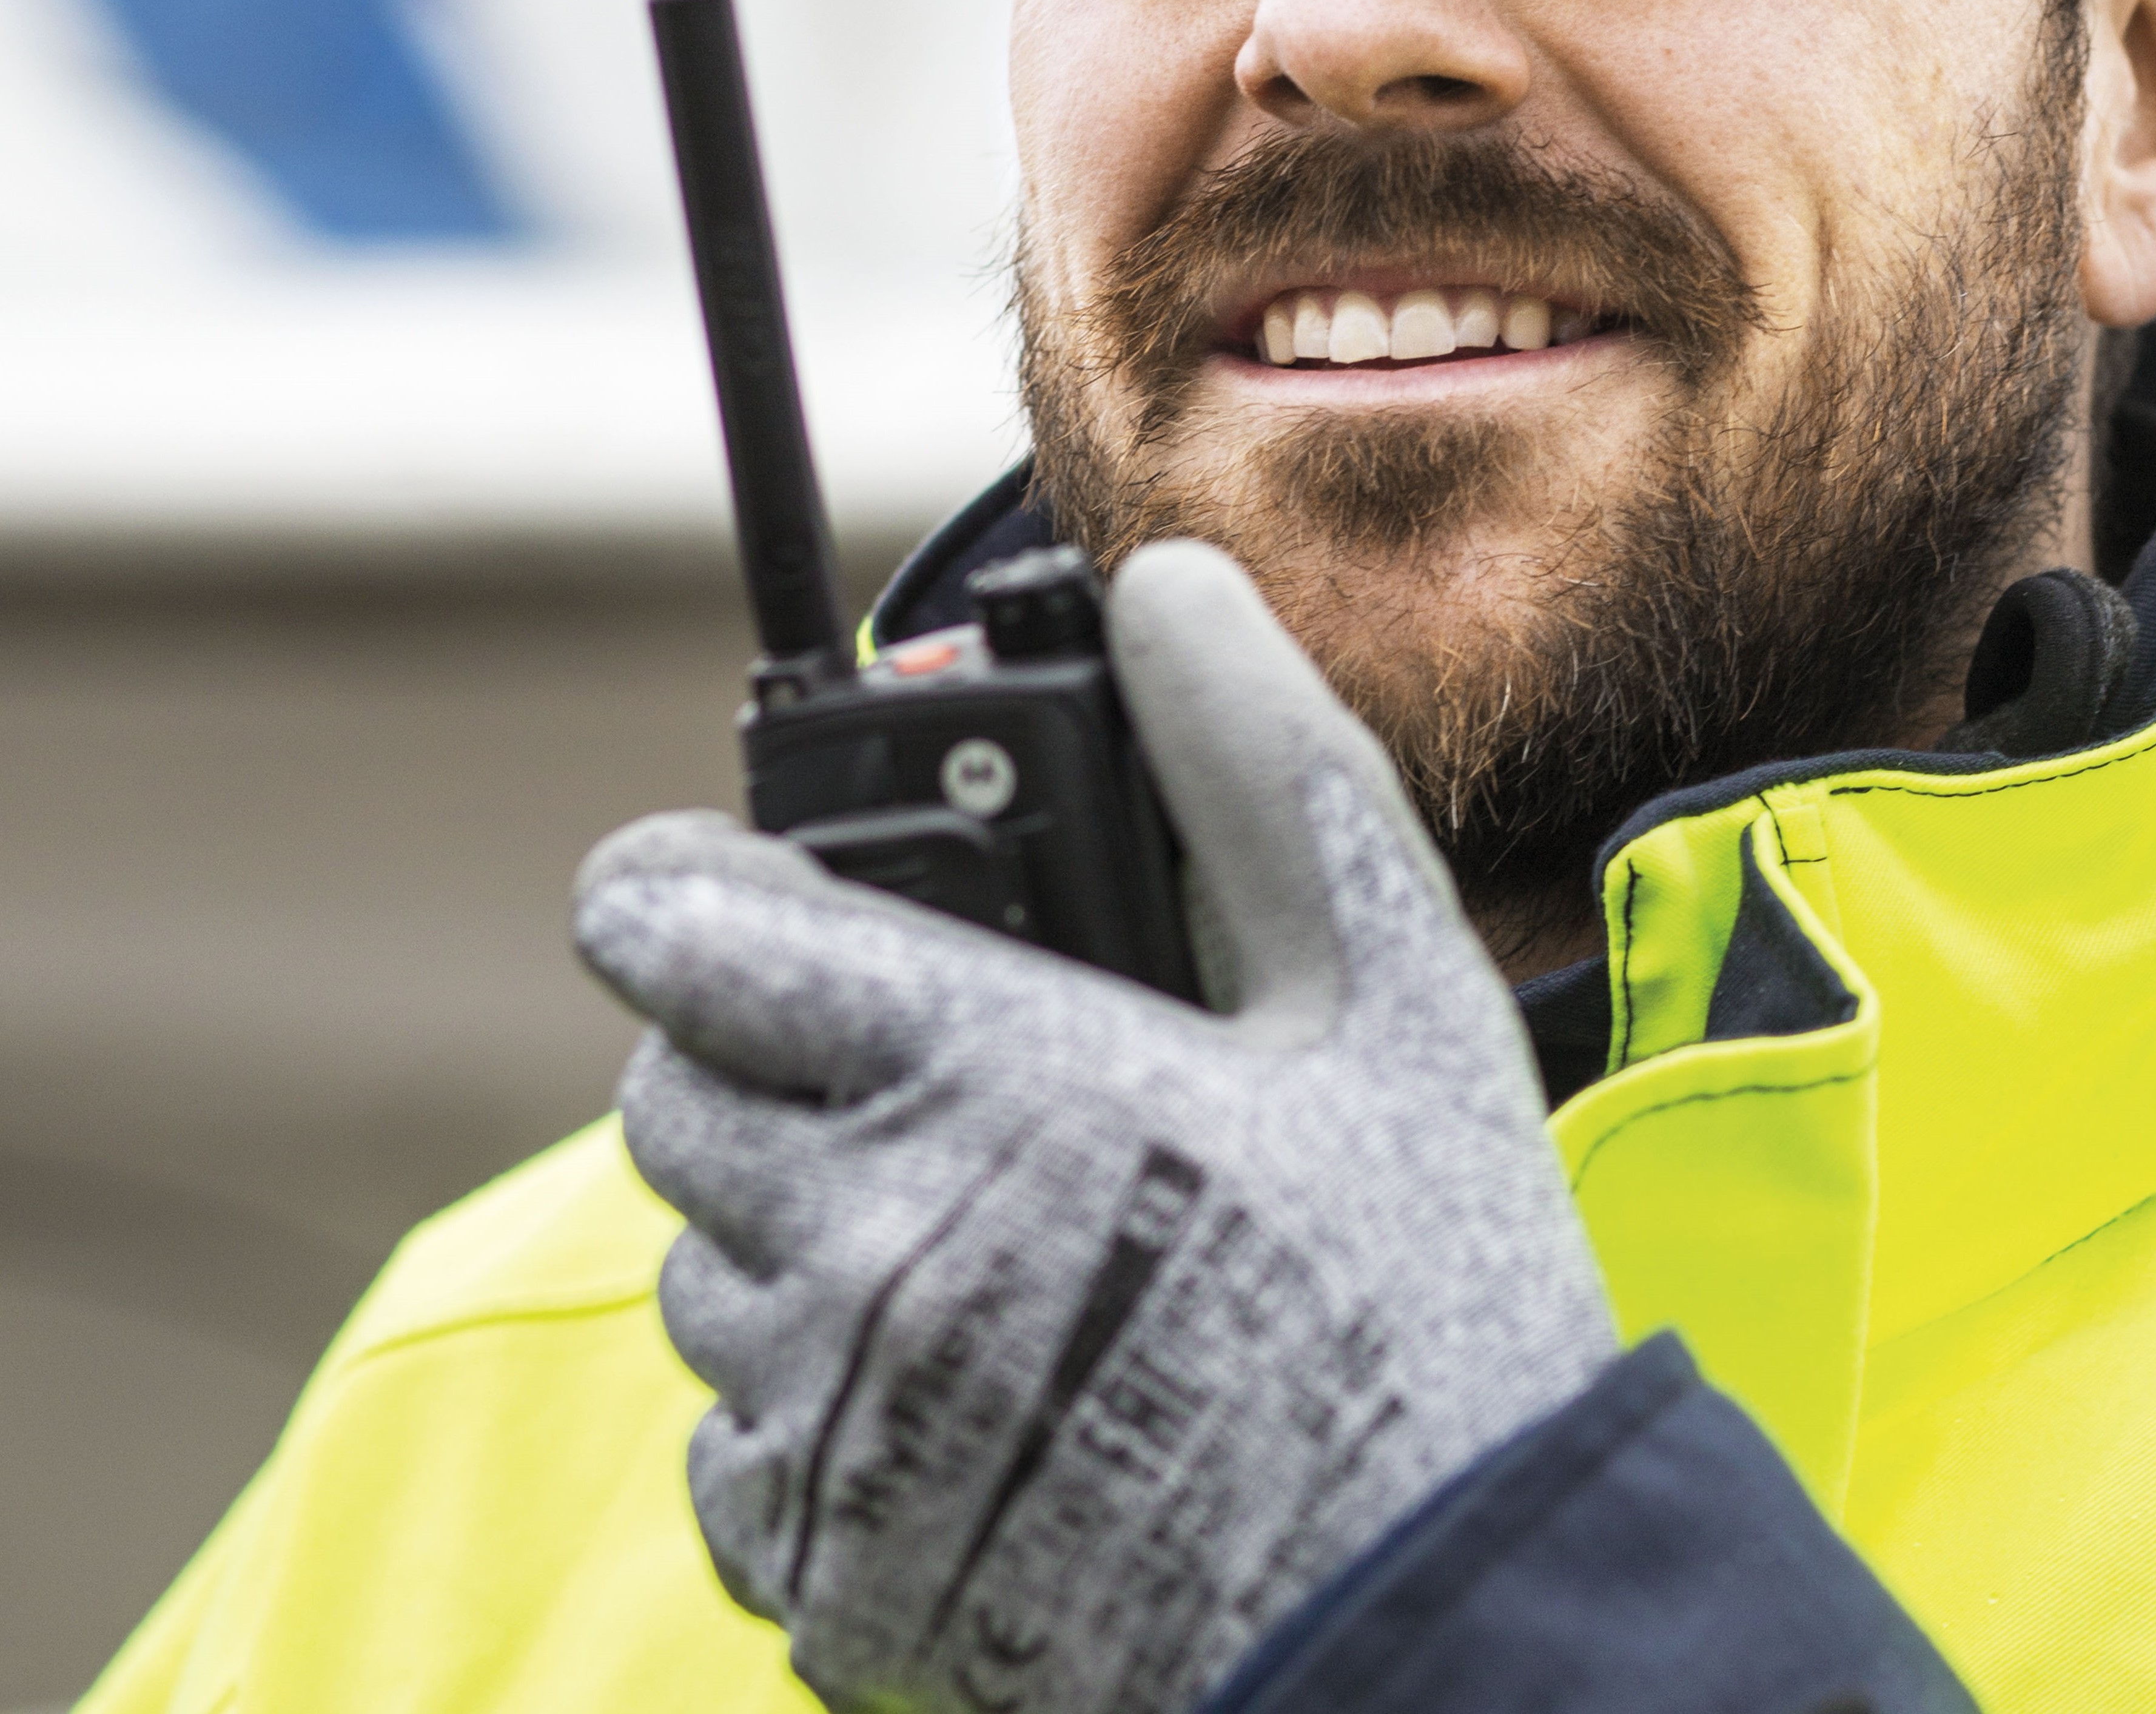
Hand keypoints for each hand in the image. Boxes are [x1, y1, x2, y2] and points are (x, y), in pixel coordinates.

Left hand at [574, 539, 1618, 1713]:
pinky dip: (811, 1393)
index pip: (680, 933)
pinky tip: (975, 1380)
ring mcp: (830, 1424)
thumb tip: (1167, 586)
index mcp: (983, 1076)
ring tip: (983, 1225)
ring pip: (698, 1263)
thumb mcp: (1388, 988)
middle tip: (922, 1056)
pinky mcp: (823, 1571)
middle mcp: (864, 1246)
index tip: (724, 887)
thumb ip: (1260, 763)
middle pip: (668, 1088)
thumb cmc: (1430, 1294)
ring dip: (793, 1218)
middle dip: (762, 1045)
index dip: (684, 886)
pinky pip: (727, 1440)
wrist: (1445, 1619)